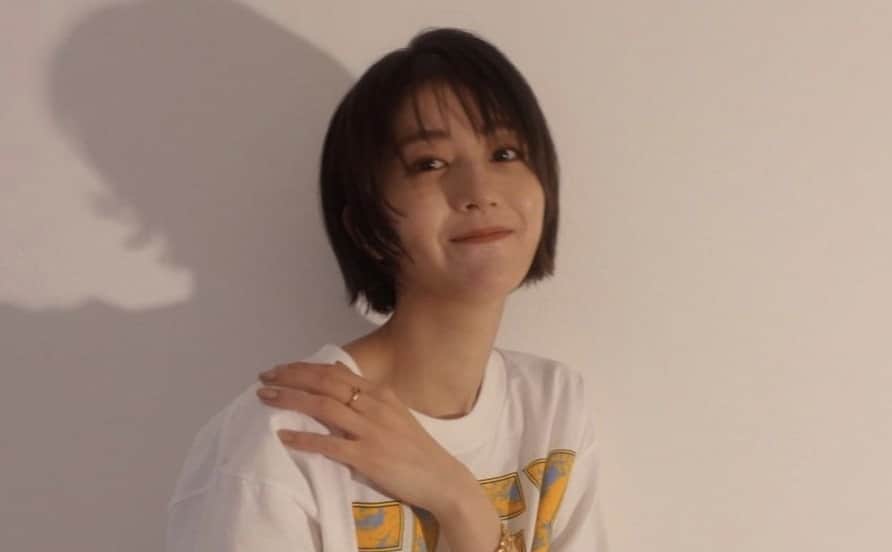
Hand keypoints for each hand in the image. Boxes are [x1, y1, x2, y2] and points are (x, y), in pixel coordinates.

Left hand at [255, 361, 477, 516]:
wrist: (441, 477)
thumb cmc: (415, 447)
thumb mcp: (394, 411)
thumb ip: (367, 395)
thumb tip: (338, 373)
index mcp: (379, 393)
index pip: (334, 372)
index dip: (303, 368)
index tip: (280, 369)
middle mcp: (374, 405)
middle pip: (324, 383)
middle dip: (290, 377)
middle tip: (264, 377)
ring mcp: (370, 430)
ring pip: (323, 407)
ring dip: (290, 400)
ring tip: (266, 397)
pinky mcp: (367, 456)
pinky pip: (329, 444)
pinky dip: (304, 438)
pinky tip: (284, 436)